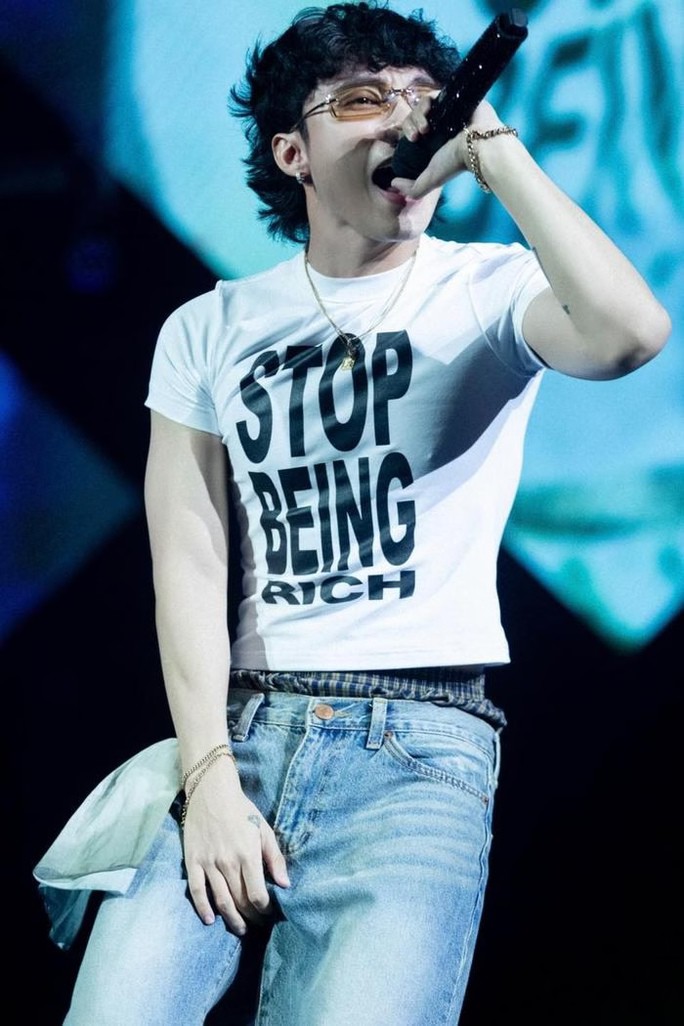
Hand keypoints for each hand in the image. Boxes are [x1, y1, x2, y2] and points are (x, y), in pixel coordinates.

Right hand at [182, 759, 290, 934]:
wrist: (211, 791)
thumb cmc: (242, 810)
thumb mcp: (264, 829)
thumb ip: (275, 858)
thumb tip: (285, 884)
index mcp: (248, 854)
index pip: (258, 894)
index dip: (265, 909)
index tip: (270, 914)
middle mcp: (228, 862)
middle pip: (240, 901)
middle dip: (251, 917)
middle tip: (257, 925)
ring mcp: (209, 863)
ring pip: (220, 900)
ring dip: (231, 919)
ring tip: (241, 929)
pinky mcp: (192, 861)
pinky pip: (196, 890)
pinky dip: (202, 908)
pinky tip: (210, 920)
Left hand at [391, 98, 505, 198]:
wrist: (477, 146)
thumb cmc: (455, 163)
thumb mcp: (431, 180)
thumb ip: (413, 188)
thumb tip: (394, 183)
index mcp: (429, 144)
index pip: (407, 134)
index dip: (397, 134)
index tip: (392, 137)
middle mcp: (435, 127)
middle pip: (410, 120)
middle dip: (408, 128)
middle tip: (415, 138)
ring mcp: (442, 113)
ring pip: (418, 108)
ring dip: (416, 118)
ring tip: (424, 129)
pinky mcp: (449, 99)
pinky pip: (430, 96)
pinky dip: (425, 105)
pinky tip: (428, 115)